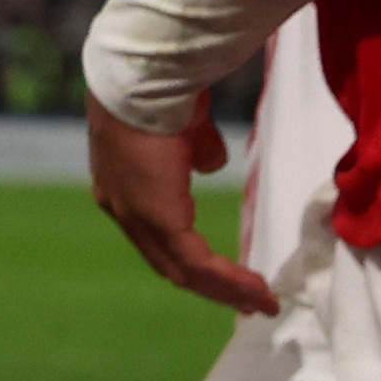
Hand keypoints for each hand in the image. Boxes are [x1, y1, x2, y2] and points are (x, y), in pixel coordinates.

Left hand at [87, 96, 274, 315]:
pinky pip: (197, 263)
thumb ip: (193, 149)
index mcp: (120, 185)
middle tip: (245, 300)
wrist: (146, 78)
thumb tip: (207, 163)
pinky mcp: (158, 219)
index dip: (189, 257)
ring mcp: (135, 215)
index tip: (222, 272)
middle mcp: (120, 207)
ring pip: (183, 270)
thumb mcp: (182, 126)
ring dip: (225, 290)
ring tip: (260, 302)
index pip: (155, 233)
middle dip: (209, 285)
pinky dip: (229, 281)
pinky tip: (256, 292)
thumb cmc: (163, 90)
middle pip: (168, 260)